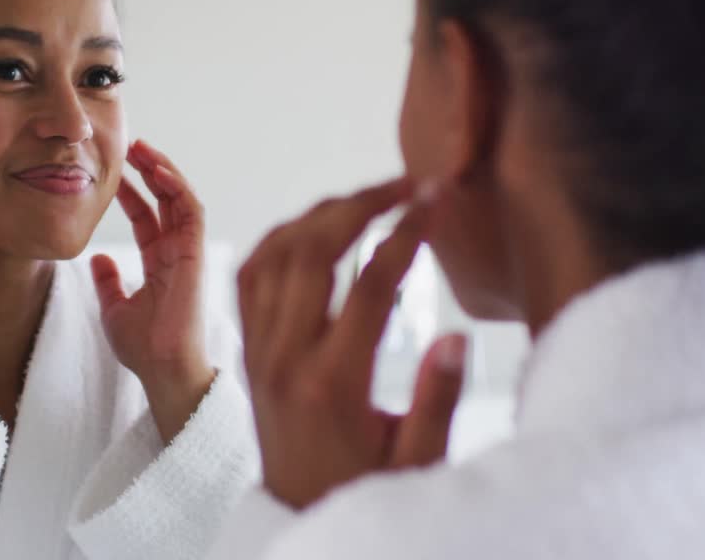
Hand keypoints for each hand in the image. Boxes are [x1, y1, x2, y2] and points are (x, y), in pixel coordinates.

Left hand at [91, 140, 214, 441]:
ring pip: (181, 199)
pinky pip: (191, 212)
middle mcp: (177, 253)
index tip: (113, 174)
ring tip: (142, 149)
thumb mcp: (114, 309)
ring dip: (164, 171)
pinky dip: (178, 188)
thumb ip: (108, 282)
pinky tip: (159, 171)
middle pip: (166, 201)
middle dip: (149, 172)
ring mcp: (189, 252)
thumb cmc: (144, 348)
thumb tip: (97, 259)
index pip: (147, 218)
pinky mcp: (197, 254)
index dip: (132, 194)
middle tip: (129, 146)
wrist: (162, 370)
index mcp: (160, 264)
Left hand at [237, 178, 466, 508]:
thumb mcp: (416, 463)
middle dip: (361, 205)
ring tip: (368, 198)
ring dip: (319, 214)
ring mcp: (258, 350)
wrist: (300, 518)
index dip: (406, 234)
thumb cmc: (364, 490)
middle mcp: (284, 358)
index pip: (369, 286)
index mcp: (332, 383)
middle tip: (405, 186)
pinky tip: (313, 225)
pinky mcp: (247, 349)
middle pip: (312, 252)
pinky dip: (278, 238)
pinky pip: (249, 276)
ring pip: (274, 255)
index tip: (434, 201)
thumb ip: (437, 401)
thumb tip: (458, 338)